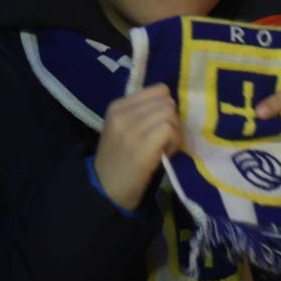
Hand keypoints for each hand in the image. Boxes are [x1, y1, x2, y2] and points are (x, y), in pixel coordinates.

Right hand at [94, 84, 181, 210]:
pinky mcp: (142, 146)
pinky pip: (170, 129)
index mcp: (117, 106)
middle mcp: (123, 114)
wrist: (106, 190)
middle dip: (171, 119)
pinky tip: (164, 154)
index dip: (165, 106)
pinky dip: (173, 142)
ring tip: (163, 147)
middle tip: (163, 139)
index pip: (159, 90)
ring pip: (170, 114)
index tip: (158, 124)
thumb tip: (172, 104)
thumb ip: (142, 112)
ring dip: (174, 131)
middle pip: (167, 101)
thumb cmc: (119, 159)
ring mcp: (131, 129)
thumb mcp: (122, 128)